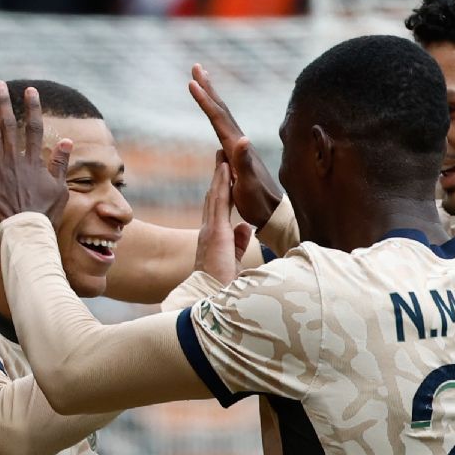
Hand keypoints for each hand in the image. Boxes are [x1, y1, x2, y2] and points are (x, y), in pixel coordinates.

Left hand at [0, 81, 71, 232]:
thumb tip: (67, 141)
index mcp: (34, 161)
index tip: (29, 91)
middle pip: (9, 124)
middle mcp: (15, 160)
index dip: (33, 107)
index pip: (34, 127)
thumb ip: (60, 163)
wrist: (23, 232)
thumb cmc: (44, 213)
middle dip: (4, 102)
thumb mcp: (59, 189)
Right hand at [188, 63, 281, 226]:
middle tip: (196, 66)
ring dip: (212, 97)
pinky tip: (214, 116)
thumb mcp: (249, 184)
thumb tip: (242, 138)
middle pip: (221, 109)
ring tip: (202, 82)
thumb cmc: (258, 201)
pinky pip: (223, 127)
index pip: (218, 118)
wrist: (272, 211)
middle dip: (208, 87)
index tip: (191, 82)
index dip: (205, 100)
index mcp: (237, 146)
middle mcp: (238, 142)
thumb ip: (245, 162)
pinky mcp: (238, 153)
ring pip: (222, 116)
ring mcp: (239, 146)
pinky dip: (216, 115)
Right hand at [194, 154, 253, 284]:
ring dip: (220, 175)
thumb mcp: (234, 259)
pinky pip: (219, 201)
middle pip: (214, 197)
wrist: (210, 298)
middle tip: (221, 157)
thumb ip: (239, 242)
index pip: (219, 210)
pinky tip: (225, 168)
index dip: (222, 191)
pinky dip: (222, 183)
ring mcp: (210, 230)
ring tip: (223, 156)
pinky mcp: (216, 231)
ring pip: (215, 195)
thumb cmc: (221, 286)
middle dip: (219, 177)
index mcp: (214, 238)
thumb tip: (245, 227)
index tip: (225, 175)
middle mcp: (209, 231)